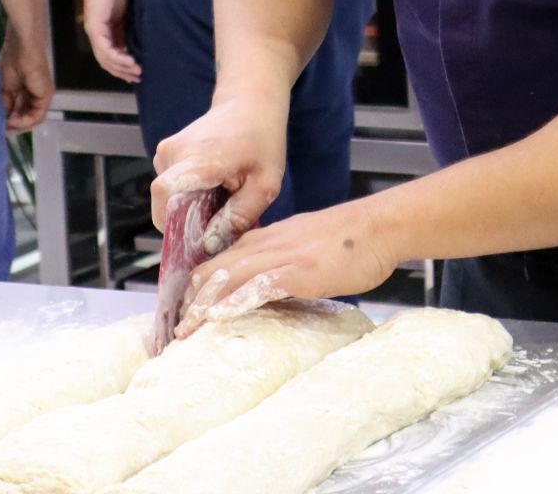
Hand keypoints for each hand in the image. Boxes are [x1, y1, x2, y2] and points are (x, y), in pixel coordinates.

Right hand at [0, 25, 53, 133]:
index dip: (8, 122)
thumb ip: (5, 105)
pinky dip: (24, 121)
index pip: (19, 113)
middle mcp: (36, 96)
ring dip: (18, 126)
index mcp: (26, 92)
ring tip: (5, 126)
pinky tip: (12, 121)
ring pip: (32, 120)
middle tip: (1, 132)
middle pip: (26, 119)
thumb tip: (2, 122)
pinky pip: (36, 116)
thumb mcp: (3, 89)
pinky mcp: (46, 96)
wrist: (21, 49)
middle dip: (13, 127)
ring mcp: (42, 96)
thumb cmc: (11, 62)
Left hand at [82, 0, 140, 82]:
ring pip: (105, 58)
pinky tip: (130, 61)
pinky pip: (105, 49)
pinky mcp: (95, 27)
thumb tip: (134, 44)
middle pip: (106, 61)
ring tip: (138, 71)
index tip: (136, 72)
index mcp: (102, 30)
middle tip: (138, 78)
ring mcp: (93, 31)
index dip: (122, 66)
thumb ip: (126, 28)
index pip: (110, 55)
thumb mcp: (124, 13)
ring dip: (122, 67)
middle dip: (122, 72)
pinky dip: (118, 57)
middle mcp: (95, 33)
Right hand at [151, 92, 290, 248]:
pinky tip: (213, 187)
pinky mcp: (165, 153)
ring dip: (191, 208)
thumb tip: (211, 245)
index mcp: (200, 158)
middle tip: (221, 222)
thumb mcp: (265, 184)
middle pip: (167, 205)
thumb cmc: (261, 140)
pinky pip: (171, 187)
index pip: (166, 196)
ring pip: (169, 198)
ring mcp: (166, 151)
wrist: (249, 103)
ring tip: (221, 198)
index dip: (175, 226)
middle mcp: (174, 153)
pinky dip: (189, 195)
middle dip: (190, 223)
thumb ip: (239, 216)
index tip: (198, 240)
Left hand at [176, 199, 398, 338]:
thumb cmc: (350, 241)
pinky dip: (236, 300)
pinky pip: (260, 285)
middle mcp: (266, 246)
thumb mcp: (305, 246)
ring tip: (186, 331)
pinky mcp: (300, 271)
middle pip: (213, 270)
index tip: (185, 313)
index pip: (218, 262)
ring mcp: (282, 257)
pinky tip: (220, 316)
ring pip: (227, 276)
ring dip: (203, 305)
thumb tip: (265, 287)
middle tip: (177, 331)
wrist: (380, 226)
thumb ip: (282, 262)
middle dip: (190, 301)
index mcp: (266, 240)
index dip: (197, 288)